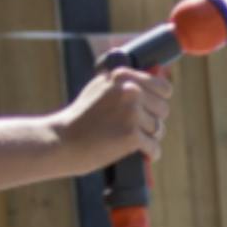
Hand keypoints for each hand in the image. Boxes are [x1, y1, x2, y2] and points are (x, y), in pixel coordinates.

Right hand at [50, 67, 173, 170]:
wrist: (62, 140)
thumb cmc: (82, 116)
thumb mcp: (100, 87)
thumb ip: (124, 81)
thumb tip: (154, 72)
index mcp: (123, 77)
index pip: (164, 87)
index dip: (160, 100)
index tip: (153, 108)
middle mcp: (130, 91)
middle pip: (163, 110)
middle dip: (152, 120)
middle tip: (135, 127)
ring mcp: (131, 113)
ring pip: (159, 129)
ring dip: (149, 137)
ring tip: (129, 138)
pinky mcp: (132, 135)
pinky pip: (155, 147)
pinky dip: (150, 153)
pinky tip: (141, 153)